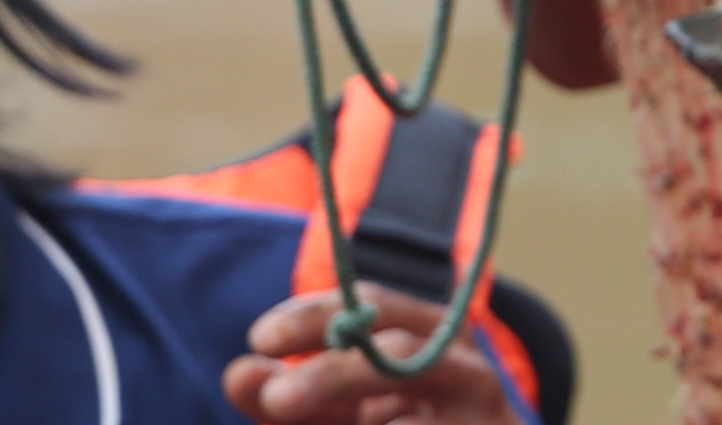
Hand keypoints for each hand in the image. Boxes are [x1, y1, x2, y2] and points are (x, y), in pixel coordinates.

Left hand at [225, 290, 520, 424]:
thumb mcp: (339, 414)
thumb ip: (290, 399)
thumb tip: (239, 373)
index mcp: (430, 335)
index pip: (374, 307)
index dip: (316, 317)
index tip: (261, 338)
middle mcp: (464, 368)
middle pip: (398, 355)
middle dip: (332, 374)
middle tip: (274, 399)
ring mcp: (481, 415)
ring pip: (408, 420)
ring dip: (347, 404)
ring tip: (287, 414)